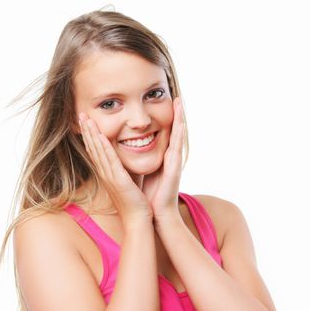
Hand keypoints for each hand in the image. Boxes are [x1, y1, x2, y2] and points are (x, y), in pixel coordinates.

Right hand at [78, 113, 152, 221]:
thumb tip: (127, 157)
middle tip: (81, 114)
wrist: (138, 219)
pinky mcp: (119, 181)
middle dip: (87, 131)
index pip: (95, 150)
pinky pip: (110, 161)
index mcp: (107, 173)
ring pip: (98, 152)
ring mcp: (110, 177)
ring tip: (87, 120)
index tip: (86, 121)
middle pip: (92, 148)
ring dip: (92, 135)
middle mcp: (105, 174)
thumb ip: (125, 168)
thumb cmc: (135, 202)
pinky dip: (105, 148)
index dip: (90, 135)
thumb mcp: (128, 180)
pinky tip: (101, 136)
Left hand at [142, 96, 184, 218]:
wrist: (155, 215)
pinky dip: (179, 135)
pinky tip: (181, 123)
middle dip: (176, 113)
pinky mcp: (174, 170)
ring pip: (178, 136)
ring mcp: (174, 163)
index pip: (164, 133)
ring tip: (180, 102)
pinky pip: (177, 148)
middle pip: (173, 131)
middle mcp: (170, 158)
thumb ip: (140, 162)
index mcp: (162, 158)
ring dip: (180, 118)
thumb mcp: (143, 173)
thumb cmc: (149, 196)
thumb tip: (129, 153)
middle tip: (176, 95)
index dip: (166, 119)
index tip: (164, 102)